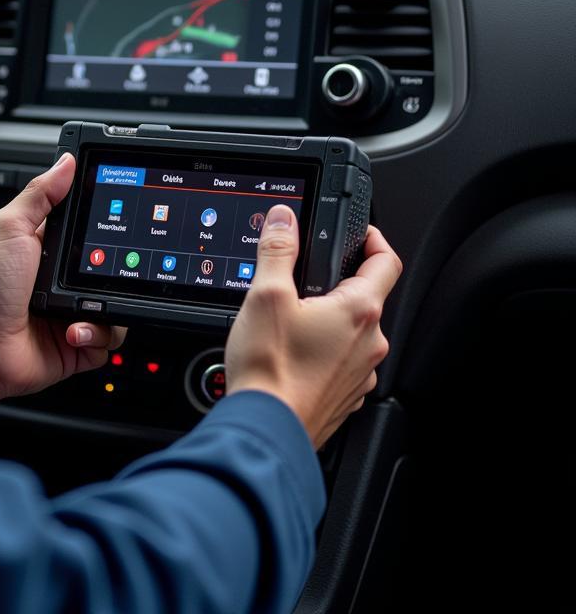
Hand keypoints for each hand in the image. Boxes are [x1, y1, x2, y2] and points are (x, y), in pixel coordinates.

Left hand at [0, 153, 125, 399]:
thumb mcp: (12, 226)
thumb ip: (41, 194)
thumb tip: (66, 162)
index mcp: (51, 252)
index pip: (91, 237)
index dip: (105, 233)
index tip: (116, 227)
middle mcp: (64, 283)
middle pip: (111, 272)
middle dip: (112, 274)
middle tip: (96, 275)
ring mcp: (72, 314)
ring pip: (116, 307)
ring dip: (103, 311)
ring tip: (78, 310)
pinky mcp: (77, 346)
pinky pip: (106, 340)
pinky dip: (96, 336)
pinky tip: (72, 331)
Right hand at [224, 205, 401, 448]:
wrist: (267, 430)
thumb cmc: (270, 370)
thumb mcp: (266, 295)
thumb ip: (278, 250)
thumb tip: (285, 219)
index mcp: (358, 311)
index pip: (385, 261)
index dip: (373, 240)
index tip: (360, 234)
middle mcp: (369, 343)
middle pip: (365, 298)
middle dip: (337, 283)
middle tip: (305, 278)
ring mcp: (361, 374)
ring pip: (352, 333)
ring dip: (330, 321)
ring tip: (292, 321)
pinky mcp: (346, 397)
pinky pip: (342, 363)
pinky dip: (324, 352)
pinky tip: (293, 354)